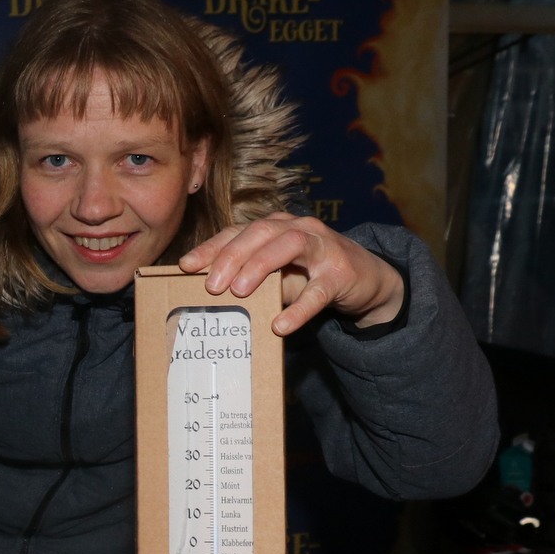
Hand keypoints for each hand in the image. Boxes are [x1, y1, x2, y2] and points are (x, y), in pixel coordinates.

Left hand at [179, 213, 404, 335]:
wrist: (368, 281)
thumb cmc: (313, 275)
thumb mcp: (279, 274)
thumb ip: (251, 277)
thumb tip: (210, 295)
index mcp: (277, 227)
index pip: (239, 231)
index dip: (211, 246)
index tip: (185, 266)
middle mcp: (299, 229)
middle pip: (261, 233)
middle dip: (232, 256)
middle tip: (211, 284)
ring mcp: (323, 247)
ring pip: (289, 246)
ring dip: (260, 267)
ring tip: (238, 292)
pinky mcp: (342, 273)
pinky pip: (318, 291)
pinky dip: (298, 309)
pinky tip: (279, 326)